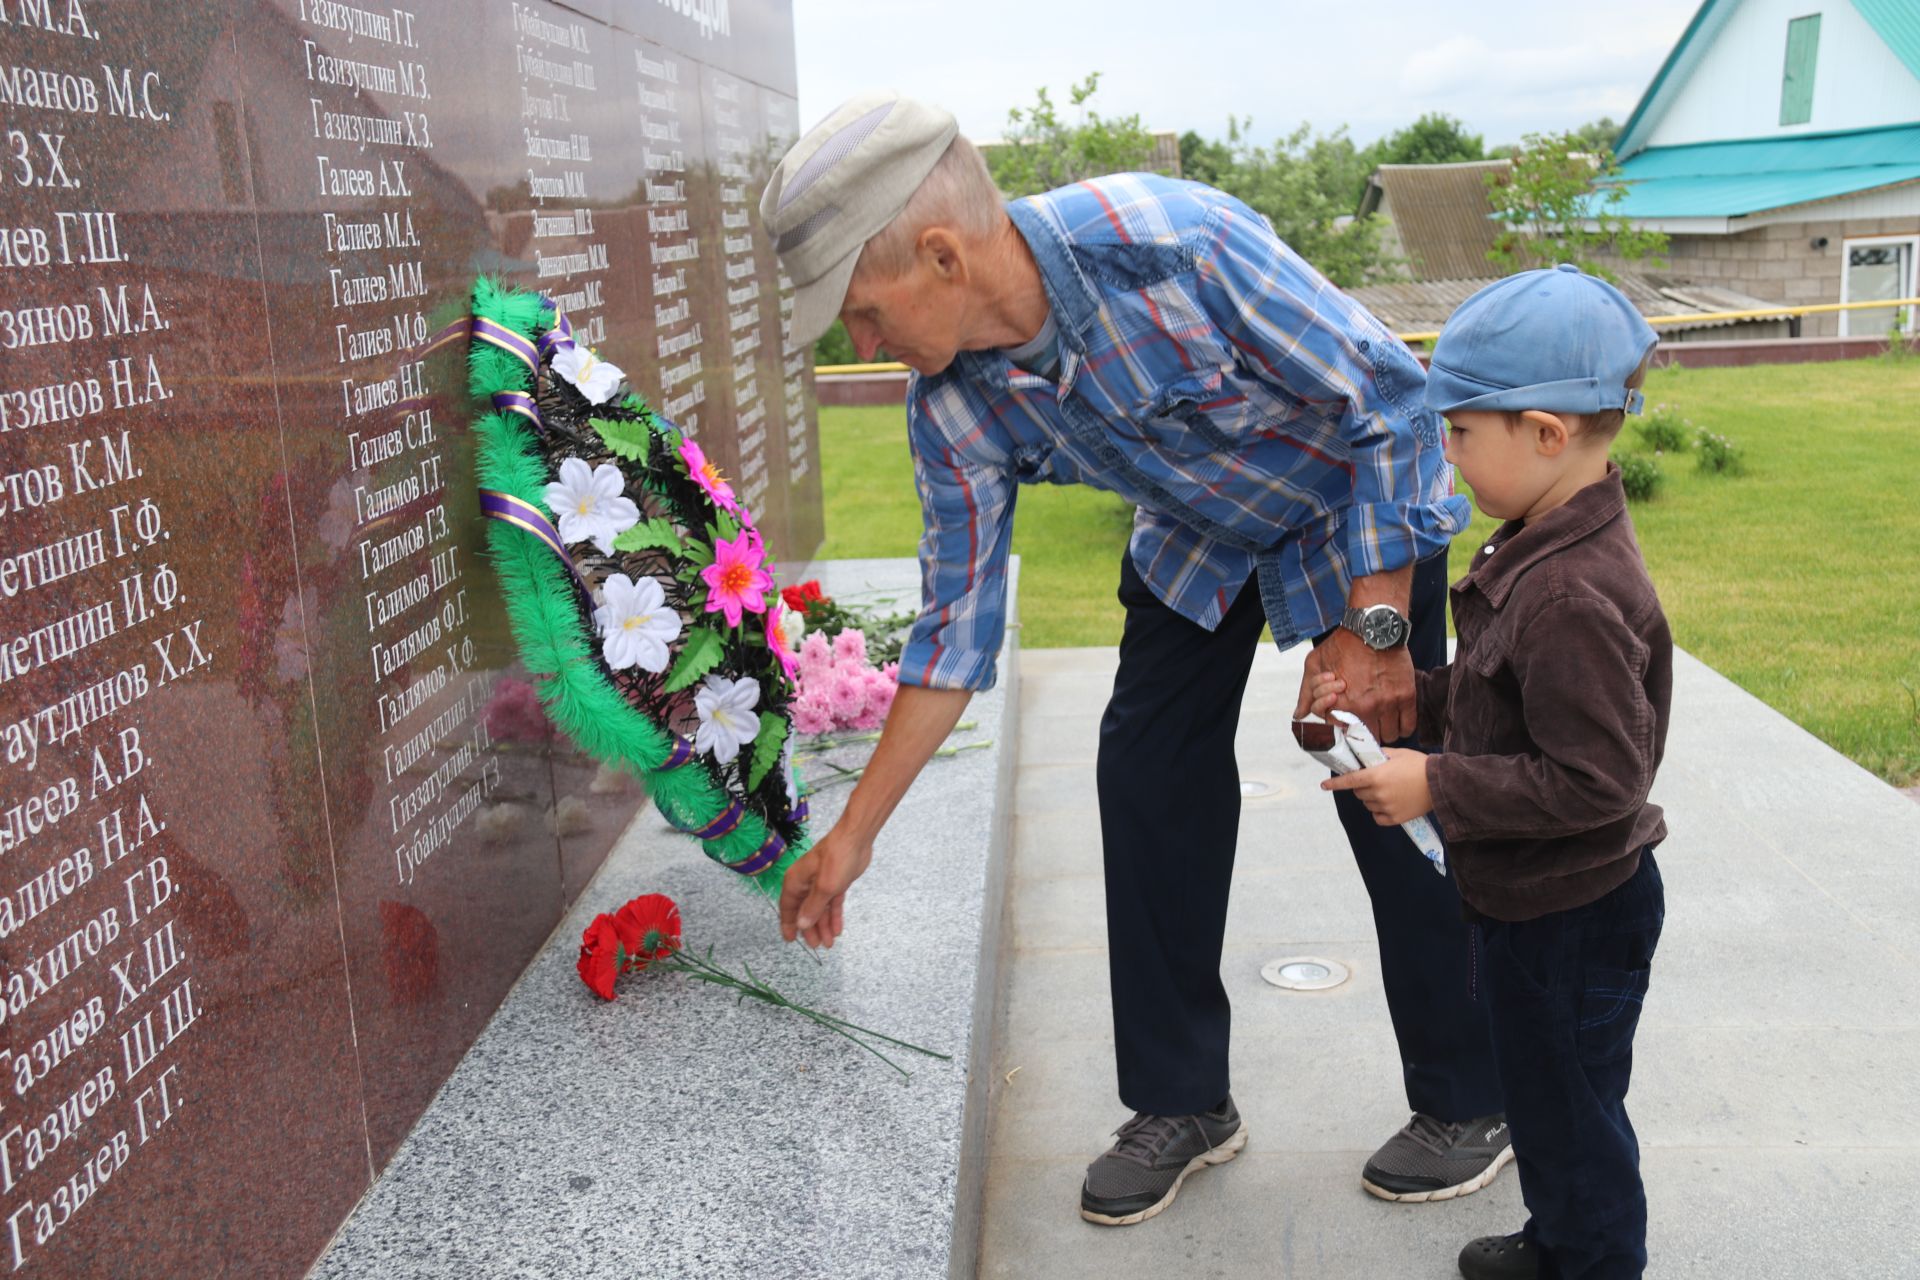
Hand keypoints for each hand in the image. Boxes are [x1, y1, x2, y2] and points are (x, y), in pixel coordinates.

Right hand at [777, 822, 872, 949]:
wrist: (856, 839)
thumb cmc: (836, 860)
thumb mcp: (824, 887)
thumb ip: (813, 907)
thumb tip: (801, 925)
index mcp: (796, 881)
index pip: (788, 907)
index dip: (789, 924)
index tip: (790, 940)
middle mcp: (806, 883)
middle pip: (805, 911)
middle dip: (810, 929)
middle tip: (817, 946)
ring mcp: (821, 883)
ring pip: (820, 909)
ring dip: (823, 925)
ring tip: (829, 943)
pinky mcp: (836, 882)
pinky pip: (832, 903)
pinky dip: (834, 916)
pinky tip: (837, 929)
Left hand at [1294, 626, 1415, 742]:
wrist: (1372, 627)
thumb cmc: (1342, 644)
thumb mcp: (1315, 664)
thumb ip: (1307, 692)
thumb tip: (1299, 715)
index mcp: (1341, 704)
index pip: (1343, 734)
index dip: (1347, 731)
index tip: (1351, 726)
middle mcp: (1365, 707)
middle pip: (1368, 739)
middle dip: (1367, 735)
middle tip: (1368, 725)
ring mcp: (1387, 703)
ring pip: (1390, 736)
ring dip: (1386, 732)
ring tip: (1384, 722)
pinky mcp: (1406, 696)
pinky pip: (1408, 726)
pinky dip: (1404, 727)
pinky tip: (1398, 721)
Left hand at [1320, 747, 1432, 825]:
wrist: (1441, 784)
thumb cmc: (1419, 765)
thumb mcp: (1397, 753)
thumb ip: (1378, 755)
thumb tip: (1366, 757)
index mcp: (1376, 776)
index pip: (1349, 781)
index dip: (1335, 784)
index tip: (1323, 786)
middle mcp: (1378, 793)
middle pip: (1358, 792)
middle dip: (1363, 786)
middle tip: (1377, 780)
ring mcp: (1386, 807)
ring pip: (1367, 804)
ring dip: (1372, 798)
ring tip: (1389, 791)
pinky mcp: (1394, 819)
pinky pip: (1377, 817)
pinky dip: (1379, 812)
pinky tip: (1390, 804)